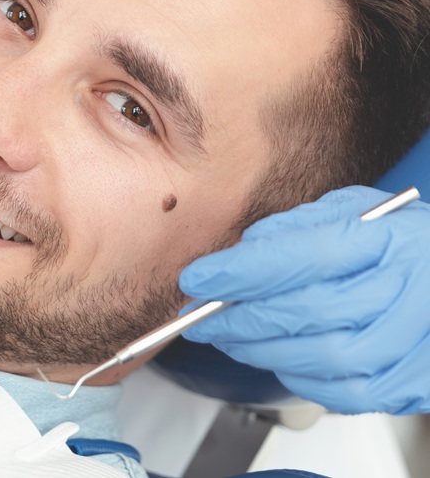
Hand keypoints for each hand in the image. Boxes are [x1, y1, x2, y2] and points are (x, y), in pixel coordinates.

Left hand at [179, 185, 429, 413]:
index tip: (197, 278)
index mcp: (391, 239)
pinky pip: (342, 393)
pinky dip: (298, 376)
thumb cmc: (404, 242)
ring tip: (229, 336)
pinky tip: (277, 356)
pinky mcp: (414, 384)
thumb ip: (297, 226)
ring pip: (319, 358)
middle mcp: (410, 292)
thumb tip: (240, 253)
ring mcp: (416, 343)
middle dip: (237, 317)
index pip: (303, 256)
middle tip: (200, 315)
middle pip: (305, 312)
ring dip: (259, 350)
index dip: (240, 272)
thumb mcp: (356, 211)